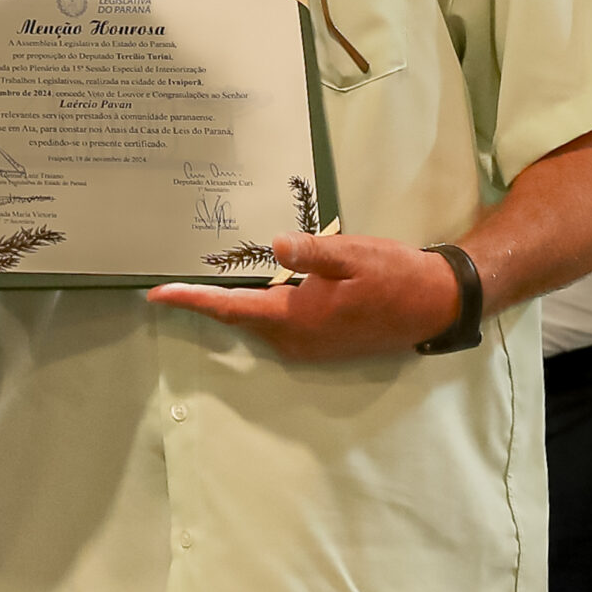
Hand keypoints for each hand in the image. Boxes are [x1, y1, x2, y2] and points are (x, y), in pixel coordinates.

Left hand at [146, 233, 460, 359]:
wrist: (435, 305)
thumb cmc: (395, 276)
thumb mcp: (353, 254)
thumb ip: (312, 253)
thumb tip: (276, 246)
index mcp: (295, 319)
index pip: (230, 308)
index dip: (191, 300)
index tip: (155, 295)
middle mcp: (294, 340)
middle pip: (237, 316)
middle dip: (204, 298)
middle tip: (171, 276)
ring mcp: (307, 346)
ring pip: (256, 320)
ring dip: (232, 301)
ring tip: (202, 276)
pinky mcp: (319, 343)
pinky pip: (275, 323)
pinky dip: (257, 305)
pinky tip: (254, 283)